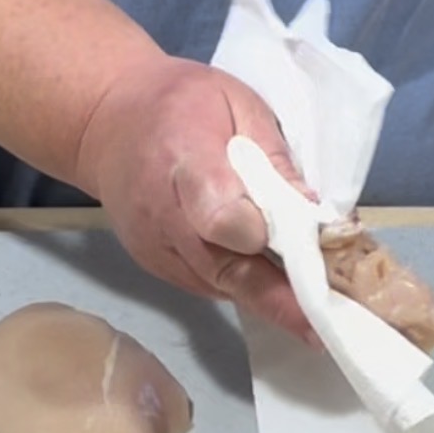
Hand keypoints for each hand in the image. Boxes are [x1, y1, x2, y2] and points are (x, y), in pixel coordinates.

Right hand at [76, 52, 316, 344]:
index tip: (306, 240)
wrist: (108, 122)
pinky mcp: (157, 266)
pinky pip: (210, 285)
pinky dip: (246, 288)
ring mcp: (157, 248)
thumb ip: (274, 155)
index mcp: (185, 160)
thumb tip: (314, 210)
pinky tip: (281, 293)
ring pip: (222, 286)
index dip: (261, 235)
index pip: (220, 216)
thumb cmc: (181, 103)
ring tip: (319, 318)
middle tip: (325, 329)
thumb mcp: (236, 103)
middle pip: (226, 268)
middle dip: (280, 300)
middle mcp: (165, 216)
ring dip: (271, 302)